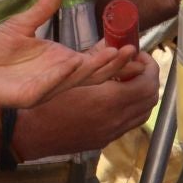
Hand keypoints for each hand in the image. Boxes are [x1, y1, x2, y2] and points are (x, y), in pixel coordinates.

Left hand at [0, 0, 145, 108]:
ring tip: (113, 55)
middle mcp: (58, 77)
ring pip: (78, 80)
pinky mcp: (30, 96)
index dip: (110, 55)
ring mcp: (46, 88)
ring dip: (96, 68)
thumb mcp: (22, 24)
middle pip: (93, 73)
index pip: (92, 61)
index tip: (128, 45)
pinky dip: (63, 75)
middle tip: (131, 51)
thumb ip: (44, 8)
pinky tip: (75, 62)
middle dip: (113, 64)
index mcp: (59, 62)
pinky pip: (50, 86)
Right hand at [13, 54, 159, 159]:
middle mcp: (116, 119)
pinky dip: (131, 109)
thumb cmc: (48, 100)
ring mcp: (112, 132)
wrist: (32, 133)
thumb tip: (112, 42)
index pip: (148, 82)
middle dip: (149, 78)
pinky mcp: (105, 140)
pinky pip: (130, 123)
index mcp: (110, 100)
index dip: (149, 66)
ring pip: (143, 113)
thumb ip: (97, 56)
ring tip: (129, 81)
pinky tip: (116, 98)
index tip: (139, 55)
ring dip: (142, 95)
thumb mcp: (72, 73)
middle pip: (151, 98)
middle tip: (138, 66)